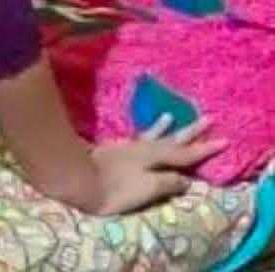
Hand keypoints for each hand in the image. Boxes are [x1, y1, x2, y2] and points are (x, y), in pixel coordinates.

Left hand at [77, 113, 228, 215]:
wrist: (80, 179)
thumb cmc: (116, 187)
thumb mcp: (147, 188)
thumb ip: (168, 182)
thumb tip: (186, 180)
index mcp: (155, 157)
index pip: (186, 154)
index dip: (205, 149)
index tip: (224, 140)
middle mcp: (144, 148)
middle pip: (173, 139)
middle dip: (191, 131)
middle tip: (208, 117)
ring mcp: (130, 147)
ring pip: (155, 135)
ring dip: (167, 128)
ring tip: (171, 115)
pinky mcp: (117, 151)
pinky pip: (140, 137)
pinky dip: (147, 132)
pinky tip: (146, 130)